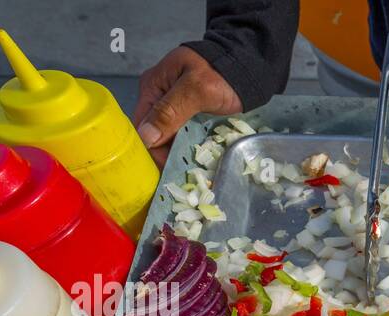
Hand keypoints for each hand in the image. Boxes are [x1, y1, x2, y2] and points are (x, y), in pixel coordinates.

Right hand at [133, 47, 241, 166]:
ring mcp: (175, 106)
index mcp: (153, 86)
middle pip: (154, 132)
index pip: (141, 124)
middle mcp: (159, 97)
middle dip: (162, 154)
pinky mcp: (189, 114)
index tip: (162, 169)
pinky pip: (182, 135)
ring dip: (175, 153)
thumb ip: (171, 111)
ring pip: (168, 136)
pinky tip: (192, 162)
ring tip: (183, 173)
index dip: (150, 148)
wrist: (247, 66)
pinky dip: (186, 147)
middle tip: (174, 176)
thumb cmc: (222, 73)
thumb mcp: (196, 90)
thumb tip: (146, 137)